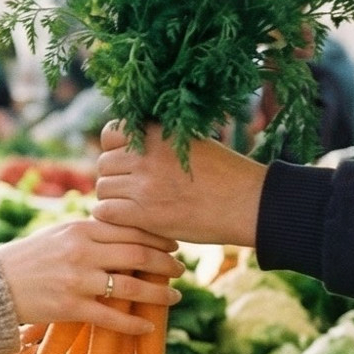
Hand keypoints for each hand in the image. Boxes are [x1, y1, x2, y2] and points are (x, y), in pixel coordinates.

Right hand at [0, 218, 182, 332]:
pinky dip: (134, 323)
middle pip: (137, 254)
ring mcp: (77, 280)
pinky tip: (148, 326)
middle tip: (180, 269)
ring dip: (158, 293)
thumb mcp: (58, 234)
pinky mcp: (70, 307)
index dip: (157, 237)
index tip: (174, 245)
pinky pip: (111, 317)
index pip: (130, 228)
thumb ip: (90, 232)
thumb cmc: (28, 258)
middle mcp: (81, 251)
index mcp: (79, 228)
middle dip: (165, 263)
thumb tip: (125, 230)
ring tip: (173, 297)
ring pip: (130, 286)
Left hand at [93, 121, 266, 246]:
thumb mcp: (192, 142)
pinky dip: (112, 217)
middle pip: (105, 164)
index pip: (111, 134)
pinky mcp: (144, 213)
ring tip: (134, 206)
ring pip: (103, 188)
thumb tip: (129, 146)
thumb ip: (161, 142)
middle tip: (132, 190)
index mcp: (159, 134)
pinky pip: (105, 211)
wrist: (249, 203)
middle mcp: (147, 155)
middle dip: (115, 176)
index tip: (126, 161)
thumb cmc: (226, 174)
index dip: (114, 148)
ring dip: (114, 198)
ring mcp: (144, 184)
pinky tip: (130, 220)